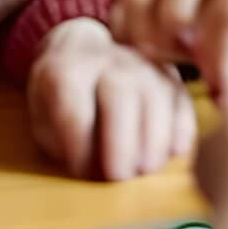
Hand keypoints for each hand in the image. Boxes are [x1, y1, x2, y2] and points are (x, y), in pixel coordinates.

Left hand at [27, 18, 195, 180]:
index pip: (75, 109)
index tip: (83, 173)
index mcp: (66, 70)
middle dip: (123, 141)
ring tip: (147, 168)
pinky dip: (182, 124)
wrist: (84, 52)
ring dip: (155, 137)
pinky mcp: (169, 71)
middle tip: (121, 176)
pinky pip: (182, 96)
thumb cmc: (61, 97)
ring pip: (157, 93)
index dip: (80, 146)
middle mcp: (107, 59)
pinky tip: (175, 151)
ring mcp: (142, 61)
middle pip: (121, 92)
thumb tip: (92, 167)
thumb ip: (60, 141)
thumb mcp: (44, 117)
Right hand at [109, 0, 227, 97]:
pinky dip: (136, 42)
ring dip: (161, 50)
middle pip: (176, 18)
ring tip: (189, 55)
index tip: (223, 92)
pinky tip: (162, 49)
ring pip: (143, 18)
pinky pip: (122, 15)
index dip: (224, 61)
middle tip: (207, 67)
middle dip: (190, 54)